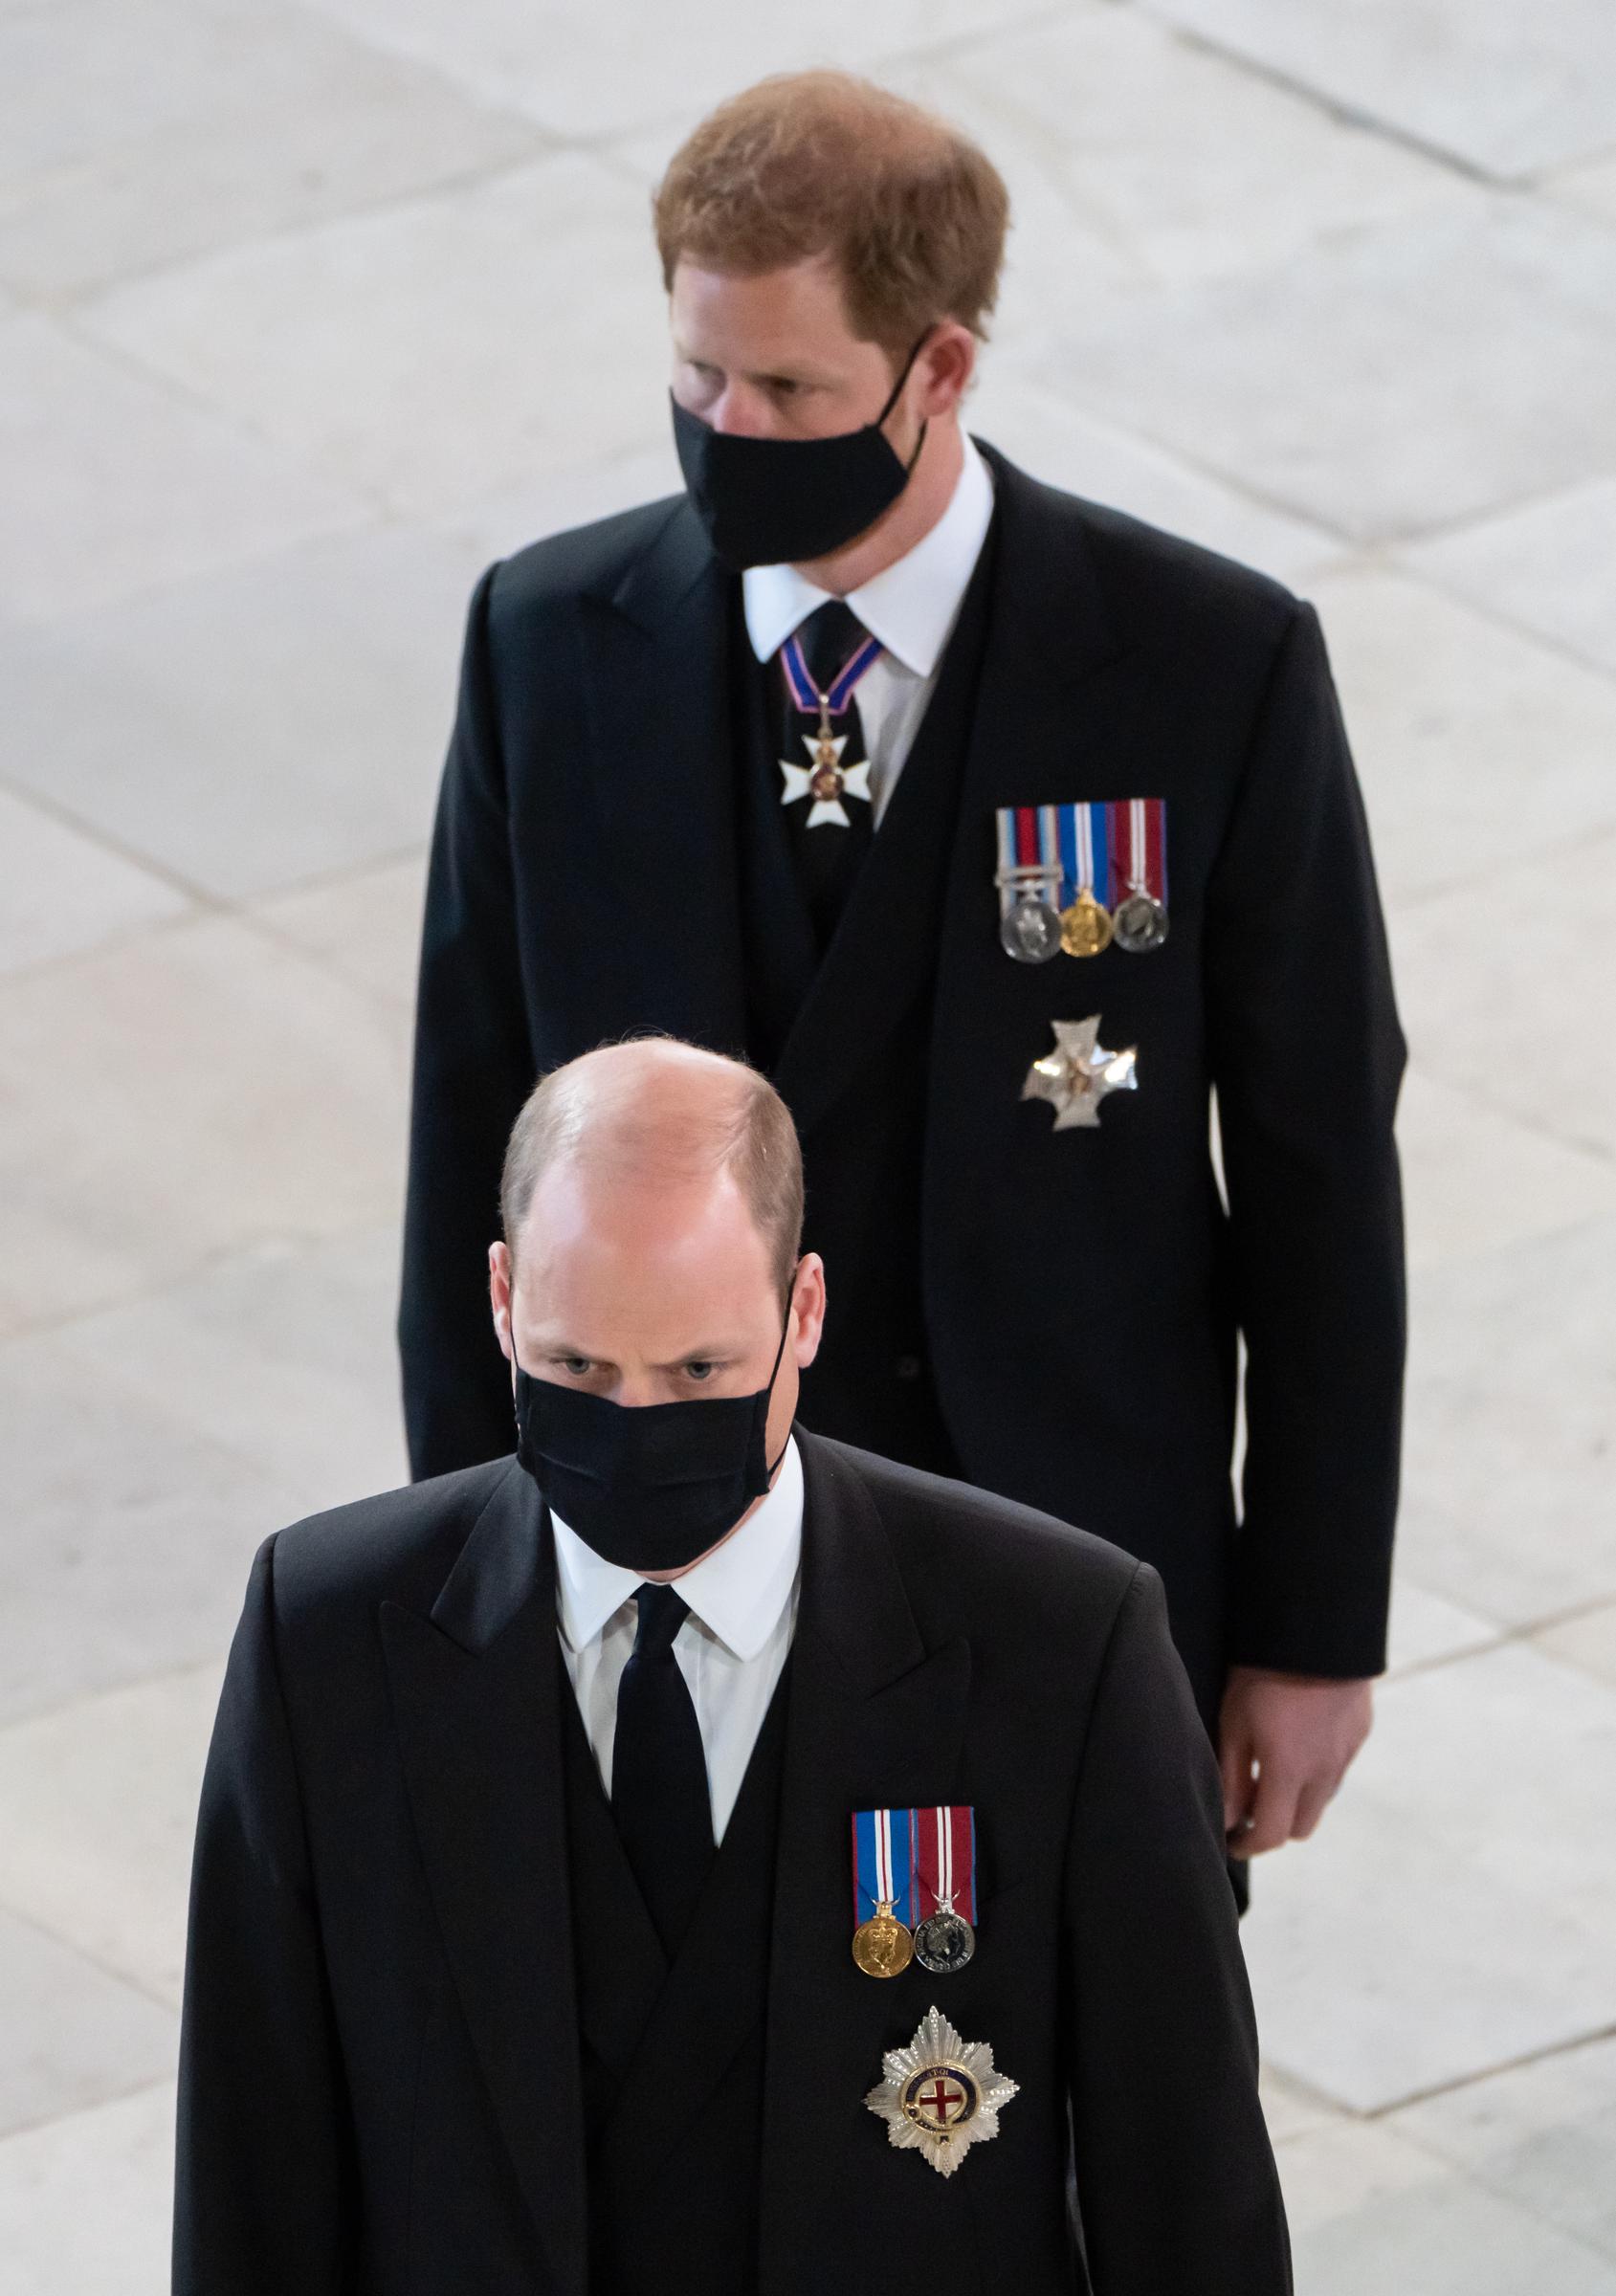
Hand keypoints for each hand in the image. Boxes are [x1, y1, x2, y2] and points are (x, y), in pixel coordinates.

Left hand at [1218, 1667, 1373, 1856]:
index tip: (1231, 1841)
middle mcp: (1324, 1772)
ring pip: (1321, 1800)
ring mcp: (1347, 1755)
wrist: (1318, 1629)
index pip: (1272, 1835)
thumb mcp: (1235, 1721)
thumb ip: (1232, 1776)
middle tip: (1249, 1807)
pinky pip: (1337, 1769)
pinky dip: (1316, 1772)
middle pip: (1301, 1827)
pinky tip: (1299, 1743)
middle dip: (1274, 1826)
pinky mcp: (1359, 1735)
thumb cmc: (1264, 1672)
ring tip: (1272, 1772)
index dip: (1248, 1846)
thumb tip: (1227, 1820)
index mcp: (1289, 1772)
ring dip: (1297, 1799)